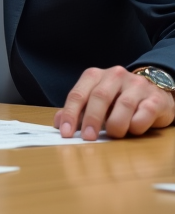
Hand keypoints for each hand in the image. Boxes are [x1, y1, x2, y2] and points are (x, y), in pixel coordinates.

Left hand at [54, 66, 174, 139]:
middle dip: (91, 119)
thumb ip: (77, 111)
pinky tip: (134, 129)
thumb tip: (58, 123)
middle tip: (88, 138)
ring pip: (123, 104)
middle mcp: (114, 75)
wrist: (154, 94)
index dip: (70, 114)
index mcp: (94, 75)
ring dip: (116, 124)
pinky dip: (137, 124)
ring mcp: (136, 84)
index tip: (66, 133)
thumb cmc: (118, 100)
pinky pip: (145, 112)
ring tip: (114, 134)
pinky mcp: (155, 97)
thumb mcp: (95, 103)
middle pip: (99, 96)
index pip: (78, 94)